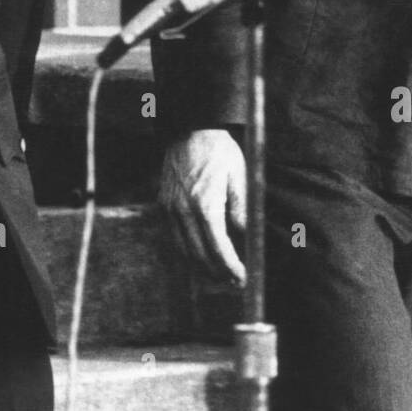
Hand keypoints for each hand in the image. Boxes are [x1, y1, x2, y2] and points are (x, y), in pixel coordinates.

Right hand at [159, 129, 246, 286]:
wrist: (190, 129)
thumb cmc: (219, 151)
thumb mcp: (239, 178)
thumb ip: (242, 212)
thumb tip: (248, 241)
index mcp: (204, 205)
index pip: (219, 250)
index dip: (232, 268)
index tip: (244, 278)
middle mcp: (182, 211)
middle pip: (199, 257)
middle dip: (219, 273)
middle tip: (236, 282)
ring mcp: (169, 209)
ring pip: (184, 252)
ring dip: (202, 268)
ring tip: (221, 274)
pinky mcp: (163, 206)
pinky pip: (175, 238)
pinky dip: (189, 252)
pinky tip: (203, 255)